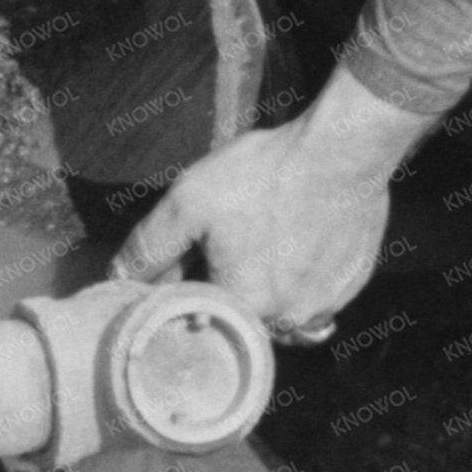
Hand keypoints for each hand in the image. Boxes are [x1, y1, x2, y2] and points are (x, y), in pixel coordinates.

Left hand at [118, 68, 432, 341]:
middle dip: (230, 291)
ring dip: (268, 292)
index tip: (192, 265)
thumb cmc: (265, 174)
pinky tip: (297, 244)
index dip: (189, 292)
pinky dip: (303, 281)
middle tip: (231, 245)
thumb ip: (151, 246)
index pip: (199, 320)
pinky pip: (318, 299)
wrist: (344, 151)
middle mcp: (287, 320)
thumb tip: (119, 278)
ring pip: (283, 315)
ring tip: (265, 247)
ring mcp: (325, 305)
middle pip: (243, 320)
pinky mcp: (351, 286)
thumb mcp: (190, 201)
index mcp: (243, 306)